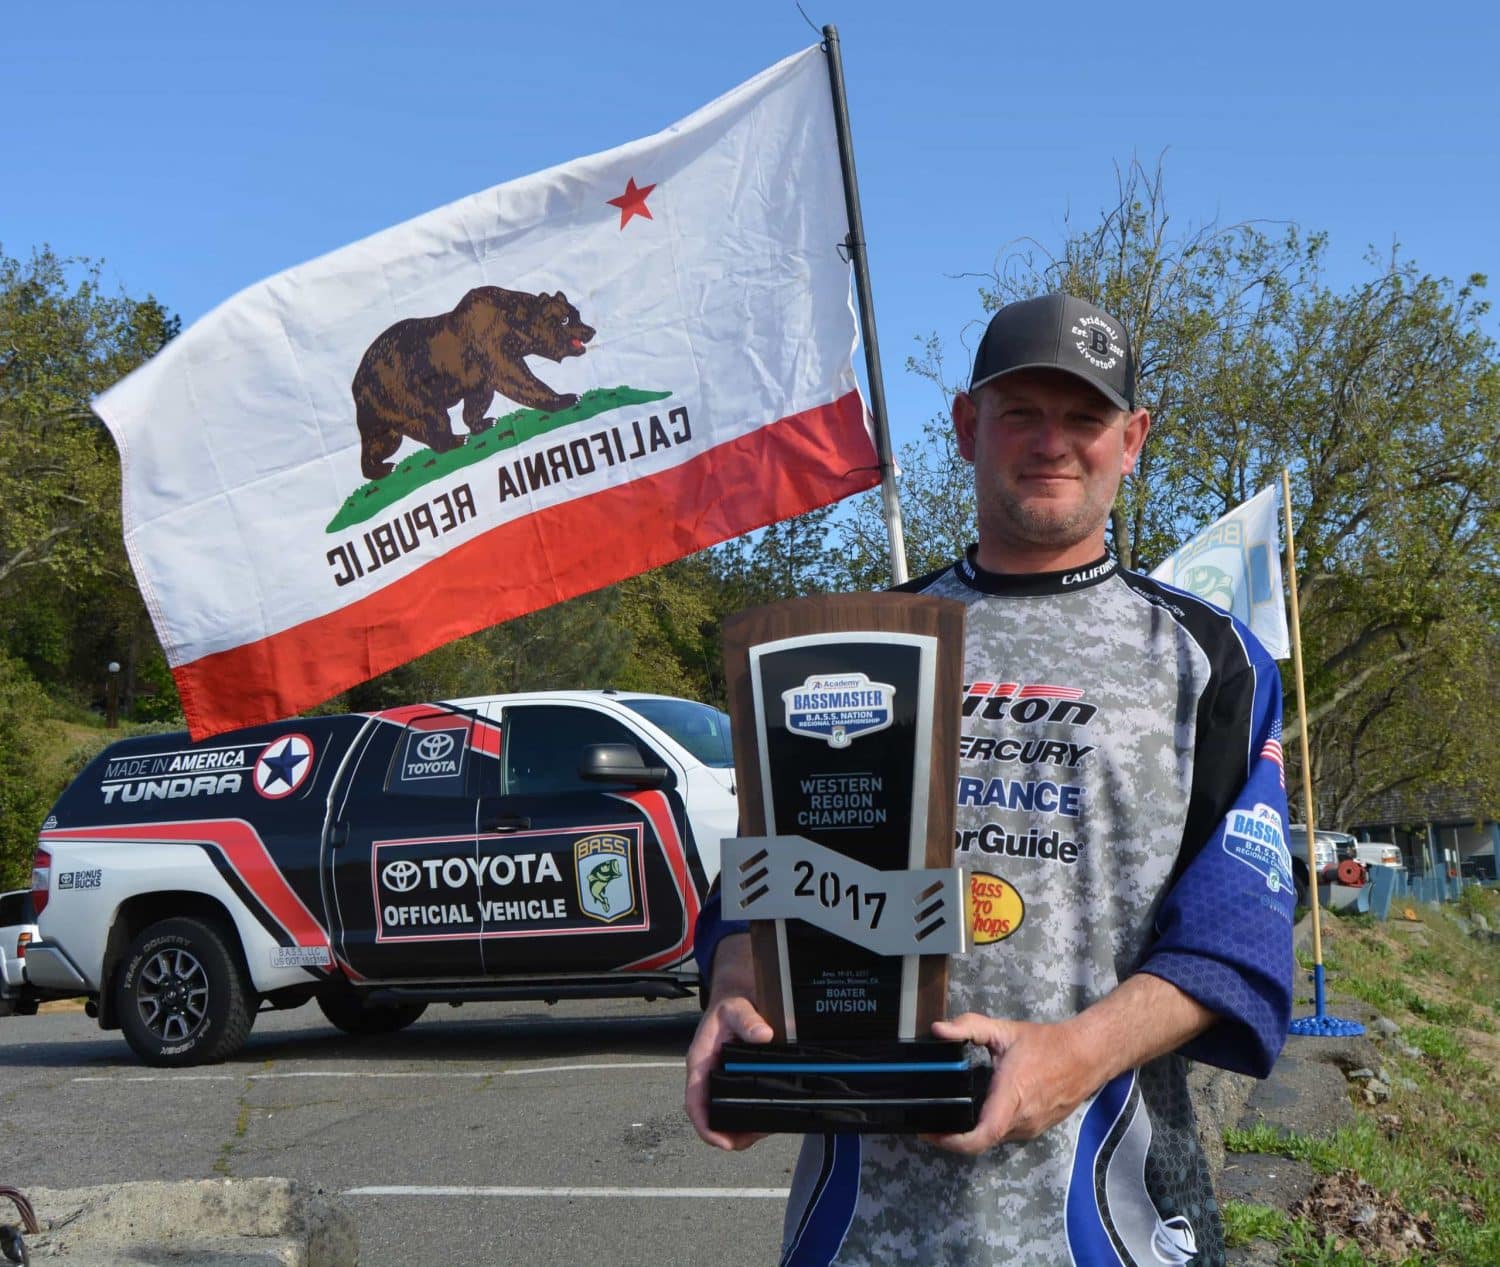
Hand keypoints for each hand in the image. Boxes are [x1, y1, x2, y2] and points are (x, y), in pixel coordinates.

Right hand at [684, 991, 773, 1149]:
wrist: (737, 994)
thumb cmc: (729, 1004)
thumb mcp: (736, 1008)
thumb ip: (748, 1020)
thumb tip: (763, 1035)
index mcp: (701, 1062)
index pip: (695, 1102)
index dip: (706, 1127)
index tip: (722, 1142)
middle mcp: (709, 1075)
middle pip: (711, 1116)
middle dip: (729, 1134)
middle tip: (754, 1137)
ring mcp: (722, 1079)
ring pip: (726, 1113)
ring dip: (742, 1128)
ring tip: (764, 1129)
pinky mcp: (737, 1079)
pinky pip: (740, 1103)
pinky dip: (752, 1115)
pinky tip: (768, 1116)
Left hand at [921, 1012, 1095, 1154]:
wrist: (1086, 1056)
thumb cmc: (1046, 1044)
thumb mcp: (1004, 1030)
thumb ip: (969, 1027)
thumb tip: (938, 1030)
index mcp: (1011, 1096)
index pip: (982, 1135)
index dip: (954, 1142)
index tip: (931, 1133)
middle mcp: (1022, 1119)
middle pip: (982, 1140)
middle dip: (954, 1136)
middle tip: (931, 1122)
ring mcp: (1031, 1128)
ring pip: (995, 1139)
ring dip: (973, 1132)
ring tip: (951, 1116)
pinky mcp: (1036, 1129)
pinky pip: (1007, 1135)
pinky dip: (990, 1128)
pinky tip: (980, 1112)